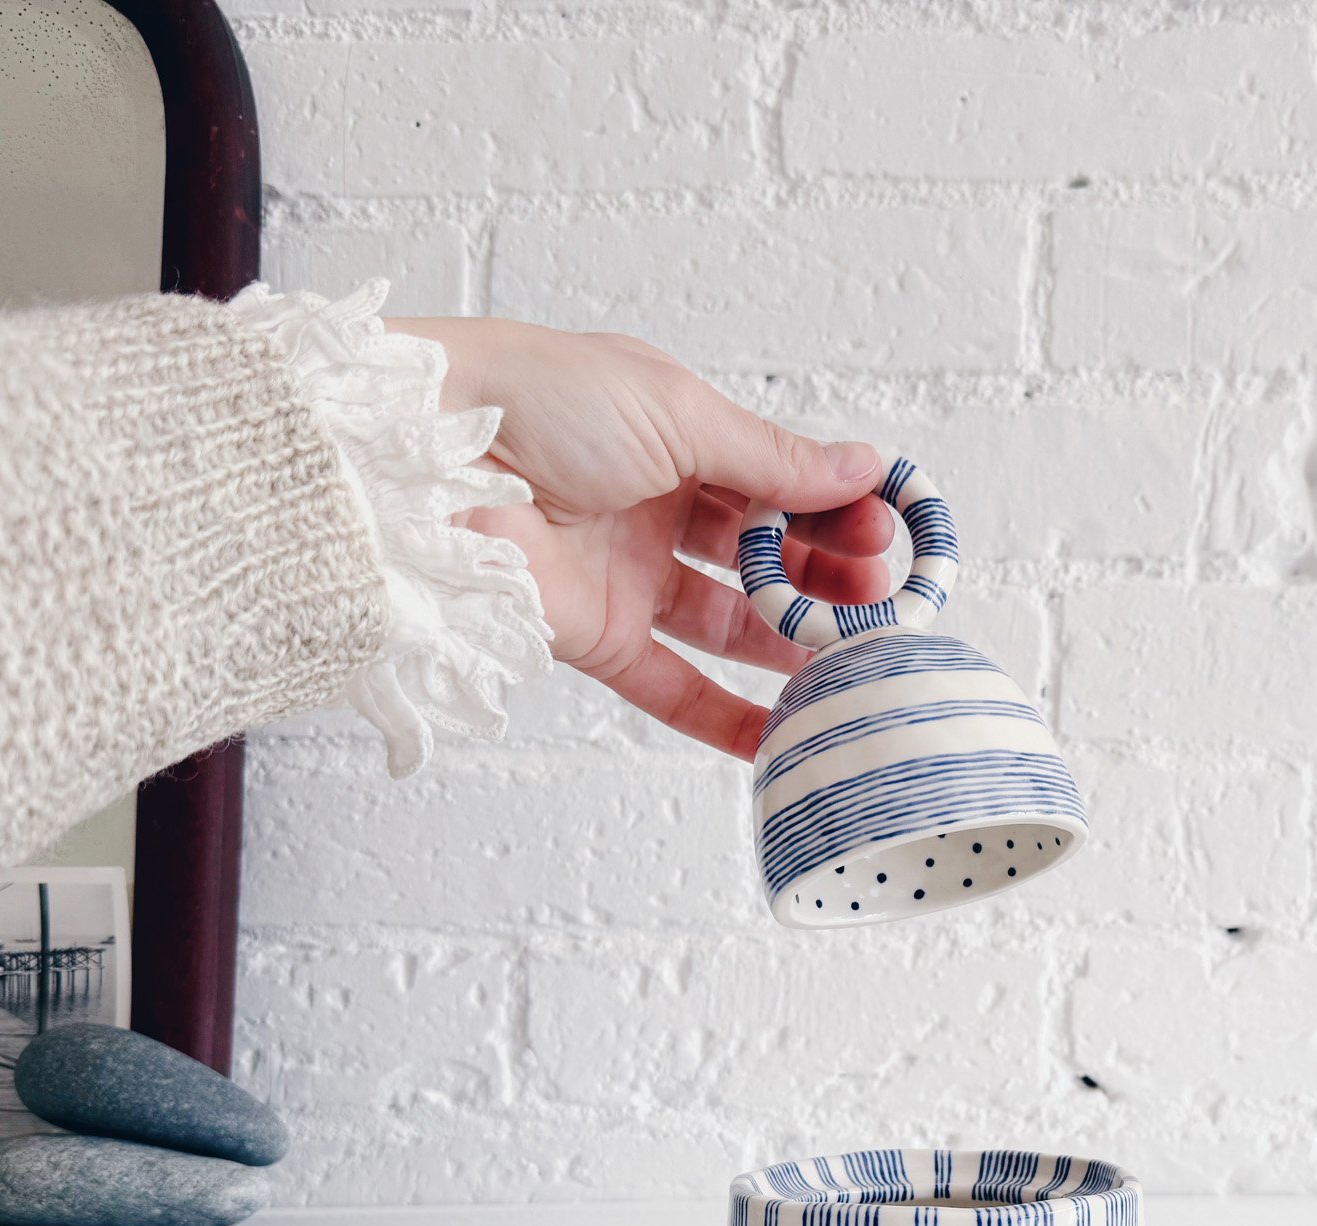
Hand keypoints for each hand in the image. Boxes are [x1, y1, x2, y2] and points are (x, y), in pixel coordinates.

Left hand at [387, 318, 896, 756]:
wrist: (424, 459)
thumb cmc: (536, 400)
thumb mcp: (678, 414)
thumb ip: (774, 458)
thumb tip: (864, 467)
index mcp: (674, 432)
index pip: (779, 478)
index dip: (838, 507)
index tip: (892, 536)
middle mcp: (653, 503)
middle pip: (763, 551)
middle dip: (828, 575)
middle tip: (882, 600)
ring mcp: (626, 572)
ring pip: (730, 620)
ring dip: (794, 643)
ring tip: (855, 662)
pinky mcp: (594, 636)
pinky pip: (671, 688)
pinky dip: (726, 718)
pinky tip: (784, 734)